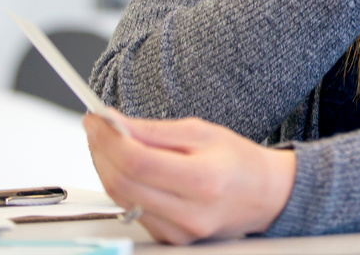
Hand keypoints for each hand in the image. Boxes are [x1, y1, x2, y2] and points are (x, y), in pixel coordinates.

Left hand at [84, 111, 296, 244]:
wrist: (264, 195)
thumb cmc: (237, 160)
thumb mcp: (203, 133)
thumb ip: (156, 131)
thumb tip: (115, 125)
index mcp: (202, 180)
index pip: (138, 162)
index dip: (109, 140)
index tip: (96, 119)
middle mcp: (189, 213)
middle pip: (122, 184)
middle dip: (101, 152)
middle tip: (95, 128)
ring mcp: (178, 232)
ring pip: (121, 199)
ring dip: (106, 168)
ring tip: (108, 143)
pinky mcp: (170, 239)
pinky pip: (132, 211)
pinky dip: (122, 186)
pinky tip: (126, 167)